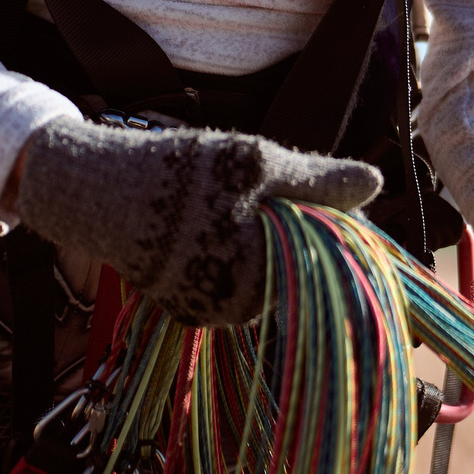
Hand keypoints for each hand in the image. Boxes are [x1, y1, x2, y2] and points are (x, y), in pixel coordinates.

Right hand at [9, 118, 380, 326]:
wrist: (96, 193)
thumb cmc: (182, 175)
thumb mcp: (256, 163)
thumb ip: (318, 180)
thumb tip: (377, 182)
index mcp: (265, 277)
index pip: (326, 260)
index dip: (335, 223)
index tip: (329, 194)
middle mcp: (240, 308)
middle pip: (295, 270)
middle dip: (295, 230)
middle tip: (271, 186)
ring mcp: (210, 310)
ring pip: (263, 274)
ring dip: (264, 239)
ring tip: (233, 197)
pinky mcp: (186, 306)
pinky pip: (230, 281)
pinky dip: (232, 251)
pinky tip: (212, 217)